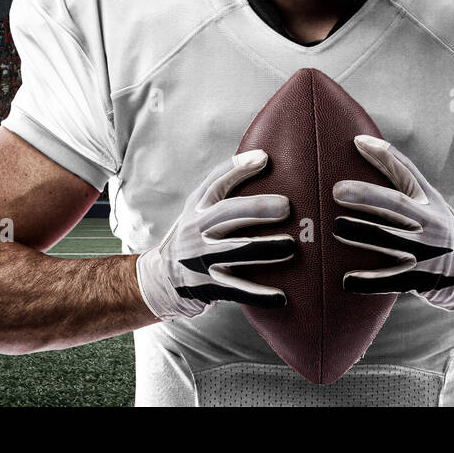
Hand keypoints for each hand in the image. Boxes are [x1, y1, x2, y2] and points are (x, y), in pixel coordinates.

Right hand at [136, 150, 292, 319]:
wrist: (163, 279)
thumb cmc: (194, 236)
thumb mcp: (198, 210)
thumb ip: (223, 186)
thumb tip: (263, 156)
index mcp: (197, 209)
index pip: (215, 182)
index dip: (238, 168)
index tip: (264, 158)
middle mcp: (196, 231)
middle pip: (227, 214)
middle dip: (257, 208)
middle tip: (286, 206)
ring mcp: (201, 259)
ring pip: (235, 251)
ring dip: (264, 248)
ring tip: (290, 247)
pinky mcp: (209, 286)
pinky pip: (238, 290)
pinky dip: (260, 295)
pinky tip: (282, 296)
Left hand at [333, 135, 453, 313]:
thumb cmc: (441, 228)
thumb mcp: (430, 201)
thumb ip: (399, 175)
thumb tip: (360, 142)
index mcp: (429, 204)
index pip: (406, 174)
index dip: (384, 157)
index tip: (357, 143)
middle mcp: (429, 225)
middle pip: (395, 205)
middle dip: (366, 196)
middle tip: (336, 190)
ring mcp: (424, 253)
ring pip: (388, 240)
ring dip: (361, 233)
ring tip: (336, 227)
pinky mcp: (417, 281)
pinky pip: (389, 281)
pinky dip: (367, 280)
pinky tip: (347, 279)